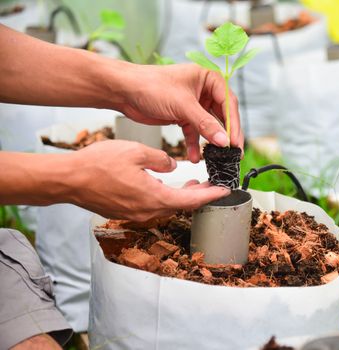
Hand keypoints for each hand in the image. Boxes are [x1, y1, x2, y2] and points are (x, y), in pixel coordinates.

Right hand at [69, 140, 229, 220]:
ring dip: (181, 196)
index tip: (225, 192)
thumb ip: (161, 159)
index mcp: (154, 197)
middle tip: (211, 185)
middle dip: (198, 196)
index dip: (211, 195)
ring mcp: (136, 214)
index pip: (192, 201)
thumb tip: (172, 166)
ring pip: (167, 206)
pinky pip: (152, 206)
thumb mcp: (137, 152)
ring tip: (192, 183)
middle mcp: (147, 211)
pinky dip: (165, 196)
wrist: (69, 180)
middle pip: (181, 206)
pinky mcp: (126, 212)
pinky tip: (165, 185)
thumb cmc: (99, 165)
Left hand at [115, 63, 243, 162]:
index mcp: (208, 78)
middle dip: (224, 135)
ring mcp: (194, 103)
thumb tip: (223, 140)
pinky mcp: (183, 115)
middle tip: (232, 152)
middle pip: (222, 115)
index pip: (229, 103)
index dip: (233, 124)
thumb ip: (205, 124)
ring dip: (210, 141)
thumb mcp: (183, 105)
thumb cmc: (151, 85)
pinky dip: (194, 144)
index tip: (235, 142)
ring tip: (216, 158)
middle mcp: (203, 90)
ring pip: (208, 126)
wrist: (124, 91)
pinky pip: (194, 131)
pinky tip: (195, 156)